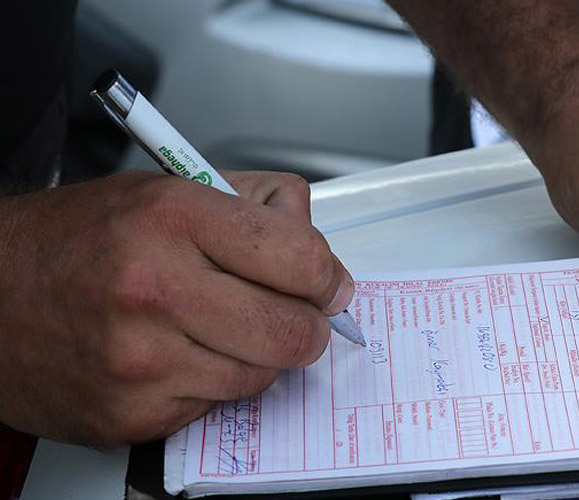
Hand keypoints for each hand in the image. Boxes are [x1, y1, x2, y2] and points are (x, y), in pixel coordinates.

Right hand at [0, 171, 352, 446]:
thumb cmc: (77, 241)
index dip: (326, 276)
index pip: (299, 258)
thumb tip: (315, 243)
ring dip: (257, 355)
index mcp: (171, 218)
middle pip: (293, 331)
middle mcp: (154, 288)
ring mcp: (141, 359)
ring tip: (220, 329)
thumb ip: (250, 206)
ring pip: (260, 374)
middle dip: (308, 326)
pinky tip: (177, 356)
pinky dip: (211, 384)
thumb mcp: (163, 191)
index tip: (326, 284)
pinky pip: (214, 406)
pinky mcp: (131, 413)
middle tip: (296, 317)